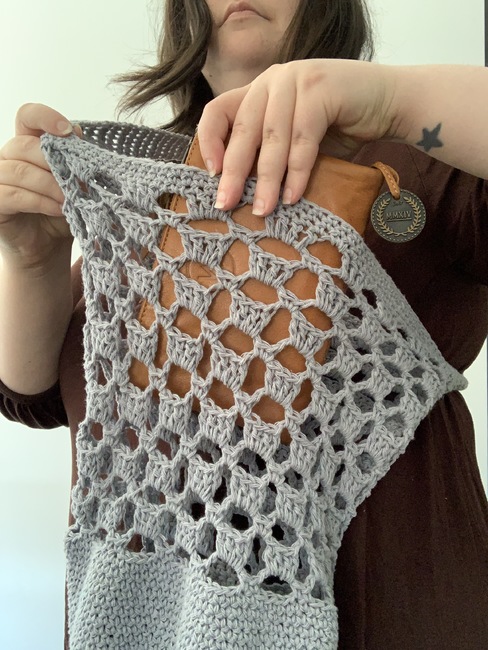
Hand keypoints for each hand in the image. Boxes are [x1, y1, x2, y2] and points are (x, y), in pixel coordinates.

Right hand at [0, 103, 80, 266]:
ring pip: (18, 170)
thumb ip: (75, 161)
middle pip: (22, 145)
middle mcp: (8, 158)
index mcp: (28, 146)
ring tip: (68, 200)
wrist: (50, 246)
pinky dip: (39, 201)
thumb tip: (77, 133)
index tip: (67, 132)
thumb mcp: (75, 185)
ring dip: (49, 185)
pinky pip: (12, 194)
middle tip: (75, 183)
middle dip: (52, 163)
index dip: (45, 117)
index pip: (27, 117)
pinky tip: (57, 209)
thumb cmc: (61, 212)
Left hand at [198, 59, 397, 215]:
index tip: (212, 173)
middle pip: (243, 129)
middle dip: (234, 172)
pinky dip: (298, 171)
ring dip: (267, 179)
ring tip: (263, 210)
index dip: (208, 141)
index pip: (218, 111)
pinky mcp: (320, 89)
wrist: (389, 102)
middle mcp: (272, 80)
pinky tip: (292, 196)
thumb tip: (243, 196)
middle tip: (226, 204)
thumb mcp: (295, 139)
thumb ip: (271, 154)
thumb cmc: (339, 127)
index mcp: (259, 90)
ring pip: (273, 138)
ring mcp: (296, 80)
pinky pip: (303, 139)